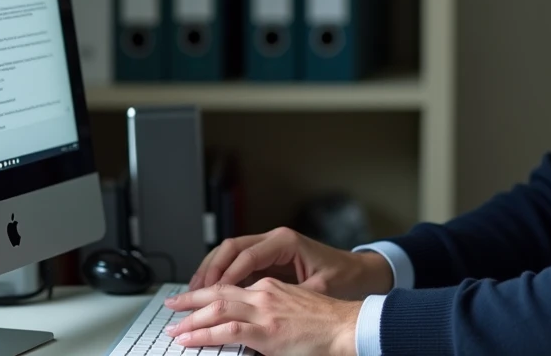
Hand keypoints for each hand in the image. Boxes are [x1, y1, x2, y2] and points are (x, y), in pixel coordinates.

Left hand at [165, 279, 360, 355]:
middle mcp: (264, 293)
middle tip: (171, 306)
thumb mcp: (295, 308)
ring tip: (174, 328)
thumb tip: (251, 327)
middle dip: (191, 299)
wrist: (346, 326)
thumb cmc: (328, 322)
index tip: (193, 300)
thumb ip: (272, 313)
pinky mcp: (266, 331)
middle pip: (219, 292)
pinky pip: (226, 330)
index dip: (209, 292)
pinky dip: (204, 334)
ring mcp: (264, 311)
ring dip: (191, 318)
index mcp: (271, 287)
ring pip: (218, 308)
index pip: (232, 286)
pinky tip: (189, 339)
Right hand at [188, 227, 393, 300]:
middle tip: (191, 293)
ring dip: (210, 271)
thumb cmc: (344, 280)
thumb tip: (264, 312)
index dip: (225, 275)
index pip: (246, 255)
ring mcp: (270, 246)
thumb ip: (289, 298)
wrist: (360, 274)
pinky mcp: (269, 258)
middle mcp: (275, 239)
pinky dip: (222, 275)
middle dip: (208, 270)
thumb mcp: (318, 290)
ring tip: (193, 293)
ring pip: (230, 252)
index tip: (208, 292)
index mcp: (286, 242)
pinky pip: (238, 262)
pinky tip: (210, 291)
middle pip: (231, 248)